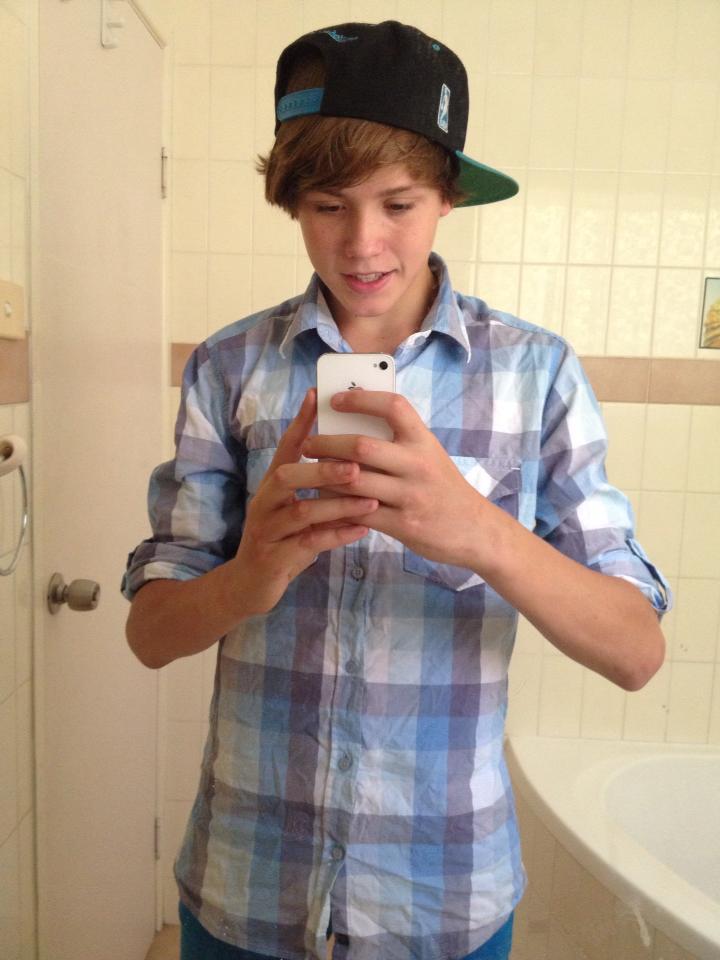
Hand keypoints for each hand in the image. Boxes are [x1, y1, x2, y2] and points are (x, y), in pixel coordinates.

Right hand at [230, 389, 377, 614]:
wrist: (249, 585)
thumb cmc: (283, 540)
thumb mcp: (295, 509)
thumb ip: (315, 487)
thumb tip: (352, 456)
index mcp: (271, 485)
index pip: (285, 447)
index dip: (300, 422)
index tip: (317, 396)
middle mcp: (265, 502)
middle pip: (287, 476)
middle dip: (322, 469)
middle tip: (355, 465)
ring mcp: (267, 530)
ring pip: (300, 511)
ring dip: (336, 504)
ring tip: (369, 500)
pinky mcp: (274, 557)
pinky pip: (308, 544)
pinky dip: (336, 536)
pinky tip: (361, 530)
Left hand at [302, 391, 486, 569]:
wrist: (475, 530)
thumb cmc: (443, 487)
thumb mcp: (429, 455)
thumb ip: (399, 441)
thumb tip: (353, 421)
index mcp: (423, 440)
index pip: (392, 406)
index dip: (361, 399)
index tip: (335, 400)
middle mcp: (418, 464)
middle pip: (361, 447)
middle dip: (327, 443)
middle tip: (309, 444)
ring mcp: (410, 496)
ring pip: (353, 482)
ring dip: (325, 476)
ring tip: (311, 472)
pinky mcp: (403, 524)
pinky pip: (358, 513)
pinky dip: (337, 506)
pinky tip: (324, 501)